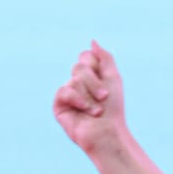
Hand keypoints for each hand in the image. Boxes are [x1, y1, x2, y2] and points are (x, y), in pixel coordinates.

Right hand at [52, 42, 130, 157]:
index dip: (96, 67)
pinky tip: (84, 110)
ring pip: (74, 79)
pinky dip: (77, 99)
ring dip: (90, 95)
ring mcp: (67, 94)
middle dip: (94, 82)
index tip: (106, 83)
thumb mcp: (113, 77)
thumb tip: (92, 41)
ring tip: (96, 110)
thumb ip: (104, 57)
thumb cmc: (113, 109)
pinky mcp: (59, 106)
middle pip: (80, 67)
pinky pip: (64, 91)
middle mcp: (77, 83)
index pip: (86, 57)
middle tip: (103, 98)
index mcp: (90, 75)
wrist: (107, 132)